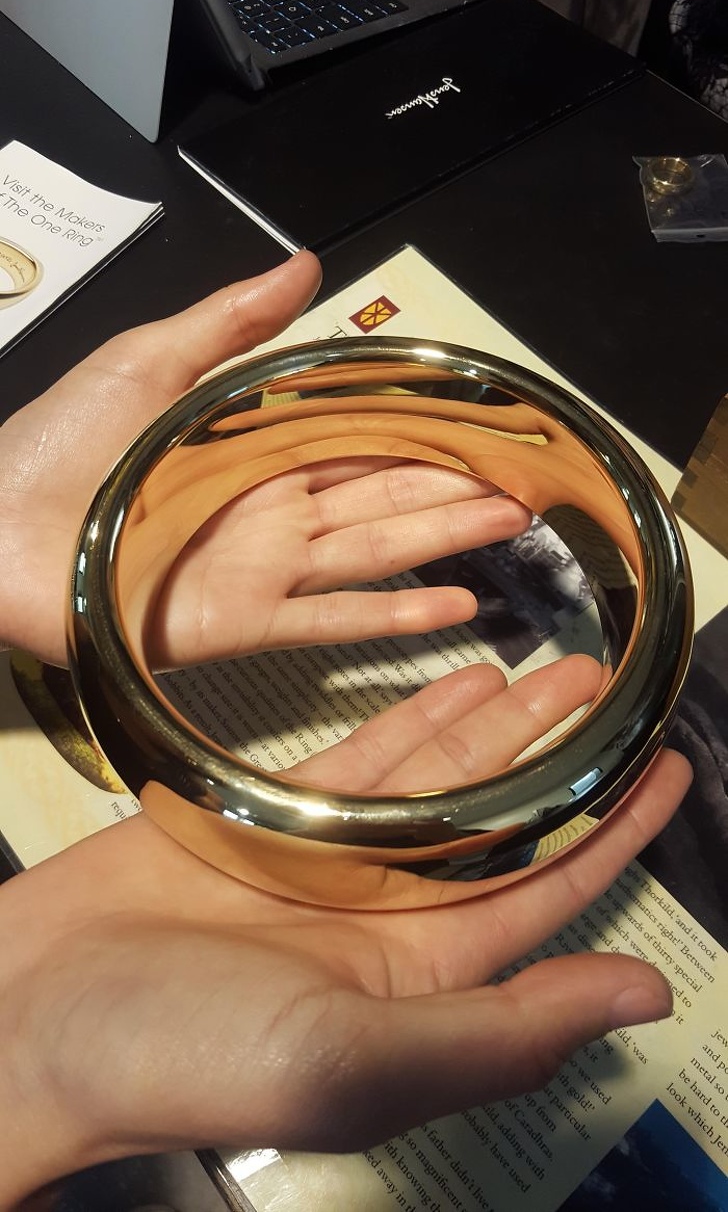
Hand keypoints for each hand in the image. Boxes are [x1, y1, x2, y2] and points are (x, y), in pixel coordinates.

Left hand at [0, 252, 528, 668]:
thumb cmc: (60, 447)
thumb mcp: (150, 364)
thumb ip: (231, 322)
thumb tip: (306, 263)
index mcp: (257, 443)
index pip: (360, 431)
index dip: (424, 425)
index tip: (484, 418)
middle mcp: (274, 506)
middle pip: (384, 491)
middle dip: (457, 482)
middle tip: (530, 475)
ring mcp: (264, 568)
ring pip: (374, 548)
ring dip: (445, 536)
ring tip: (515, 521)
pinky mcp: (243, 622)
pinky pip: (331, 622)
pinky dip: (394, 618)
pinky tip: (455, 610)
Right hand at [0, 655, 690, 1205]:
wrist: (37, 1012)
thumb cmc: (187, 1053)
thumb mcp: (359, 1060)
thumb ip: (503, 1029)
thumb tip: (644, 1000)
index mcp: (427, 982)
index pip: (551, 894)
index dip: (616, 834)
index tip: (671, 773)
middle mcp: (391, 918)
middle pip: (503, 823)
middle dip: (563, 758)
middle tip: (617, 691)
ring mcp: (332, 863)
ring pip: (439, 780)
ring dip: (497, 727)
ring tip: (555, 671)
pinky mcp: (271, 820)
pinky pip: (361, 760)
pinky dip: (411, 722)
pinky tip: (455, 683)